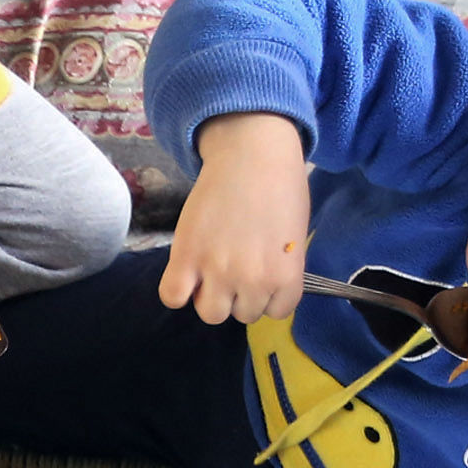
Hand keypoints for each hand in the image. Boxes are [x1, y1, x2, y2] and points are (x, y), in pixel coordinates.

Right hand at [160, 113, 311, 326]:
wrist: (252, 152)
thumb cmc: (280, 187)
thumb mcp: (294, 237)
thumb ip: (281, 269)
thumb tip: (264, 286)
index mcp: (285, 276)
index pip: (277, 312)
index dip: (268, 294)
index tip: (262, 274)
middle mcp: (253, 281)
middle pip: (242, 315)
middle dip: (239, 294)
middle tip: (234, 264)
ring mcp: (217, 271)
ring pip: (211, 313)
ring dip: (210, 296)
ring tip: (210, 269)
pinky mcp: (186, 258)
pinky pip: (173, 297)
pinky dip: (178, 290)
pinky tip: (186, 272)